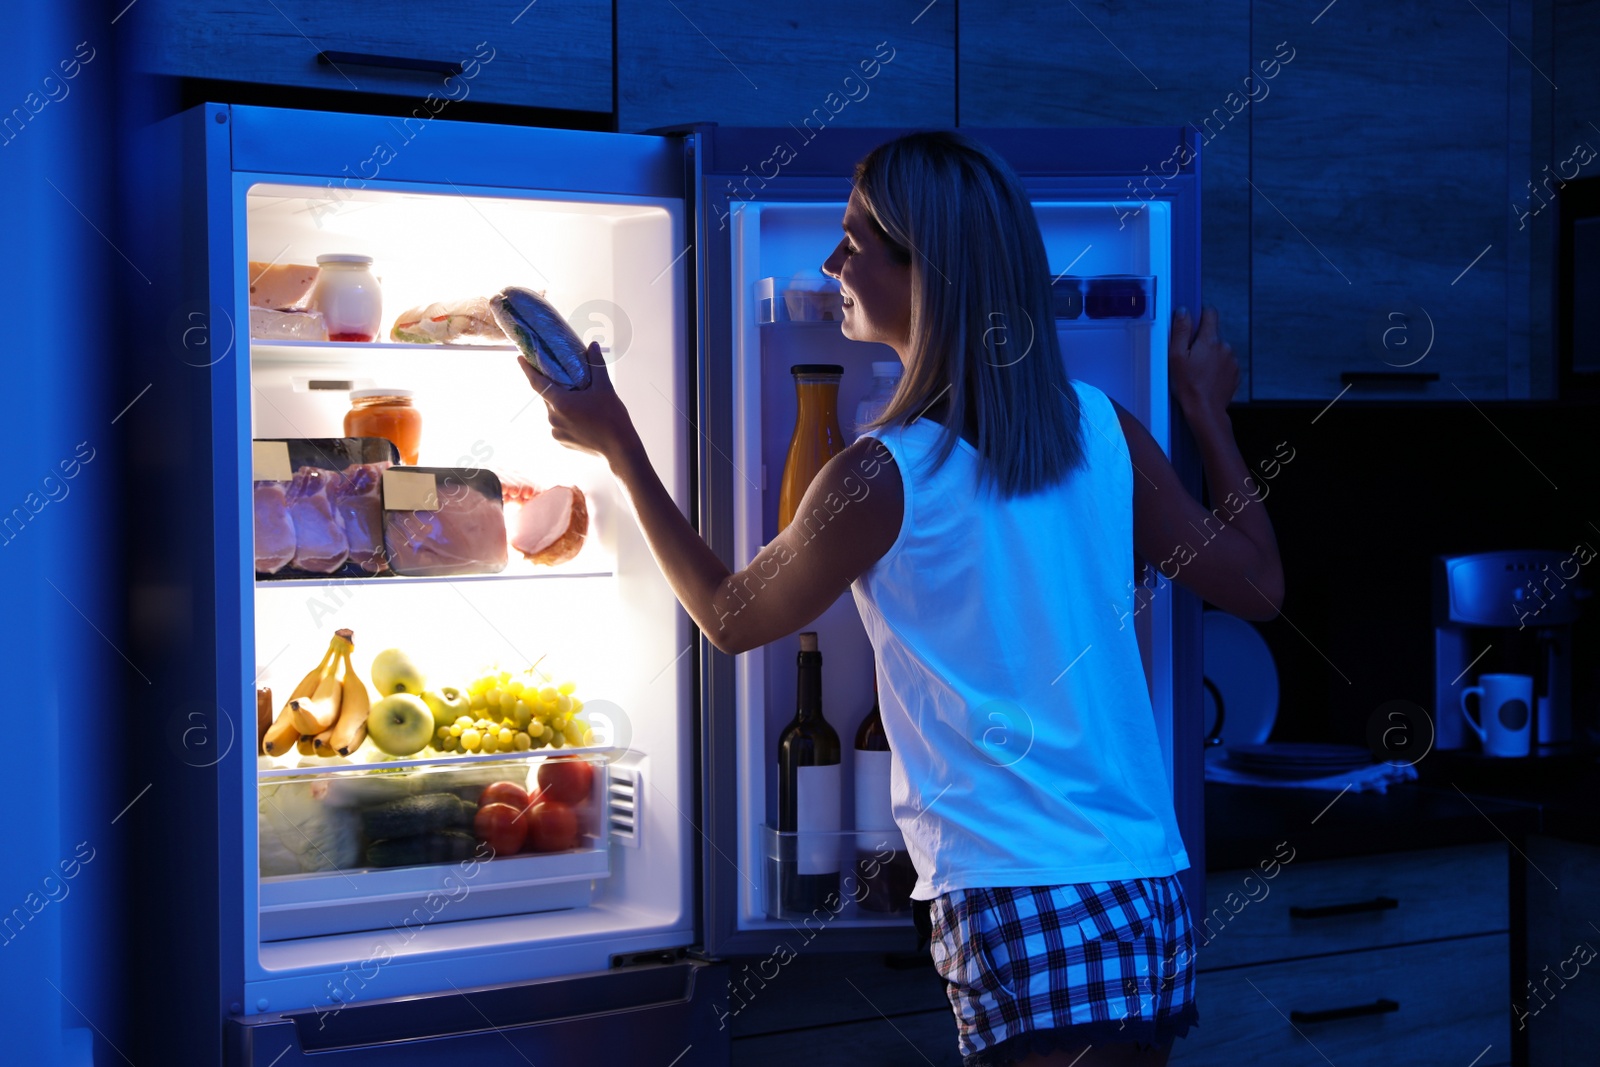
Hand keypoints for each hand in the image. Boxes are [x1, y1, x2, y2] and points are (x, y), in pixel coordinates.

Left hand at [518, 343, 638, 463]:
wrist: (619, 449)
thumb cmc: (613, 418)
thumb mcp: (605, 388)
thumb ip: (596, 365)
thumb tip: (592, 345)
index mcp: (561, 403)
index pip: (537, 383)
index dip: (527, 369)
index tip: (520, 359)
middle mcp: (553, 418)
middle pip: (547, 396)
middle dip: (553, 386)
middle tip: (564, 379)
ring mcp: (556, 431)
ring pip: (553, 410)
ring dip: (561, 403)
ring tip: (578, 401)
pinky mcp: (561, 441)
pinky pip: (558, 424)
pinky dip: (565, 417)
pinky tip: (580, 417)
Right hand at [1169, 306, 1239, 420]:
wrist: (1205, 410)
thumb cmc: (1188, 385)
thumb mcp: (1176, 357)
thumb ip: (1180, 331)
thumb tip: (1184, 311)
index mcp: (1210, 340)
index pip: (1211, 314)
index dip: (1201, 315)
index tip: (1193, 325)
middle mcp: (1225, 347)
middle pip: (1213, 335)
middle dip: (1202, 342)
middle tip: (1189, 359)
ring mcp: (1232, 361)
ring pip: (1219, 351)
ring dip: (1210, 357)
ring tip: (1198, 372)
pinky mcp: (1235, 374)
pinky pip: (1225, 364)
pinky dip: (1217, 369)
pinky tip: (1207, 379)